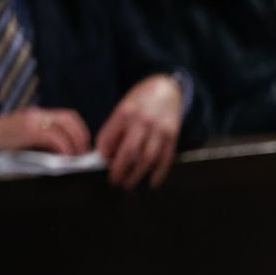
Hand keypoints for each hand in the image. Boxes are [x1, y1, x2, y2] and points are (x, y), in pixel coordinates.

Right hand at [0, 107, 90, 155]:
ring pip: (66, 128)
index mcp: (38, 115)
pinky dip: (65, 149)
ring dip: (75, 145)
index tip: (84, 147)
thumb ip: (43, 142)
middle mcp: (37, 114)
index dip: (81, 131)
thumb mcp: (25, 138)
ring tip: (76, 160)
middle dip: (82, 137)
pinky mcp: (29, 131)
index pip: (68, 116)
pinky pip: (56, 138)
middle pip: (71, 119)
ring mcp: (33, 121)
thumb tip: (65, 155)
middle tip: (84, 155)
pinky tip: (65, 160)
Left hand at [95, 74, 182, 189]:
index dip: (104, 153)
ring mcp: (160, 130)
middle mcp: (143, 122)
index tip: (102, 163)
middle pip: (130, 151)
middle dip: (120, 169)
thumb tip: (107, 154)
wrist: (168, 90)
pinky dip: (159, 174)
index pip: (110, 137)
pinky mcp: (173, 137)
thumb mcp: (123, 108)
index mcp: (126, 112)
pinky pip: (165, 159)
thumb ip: (115, 129)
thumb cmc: (141, 101)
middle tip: (114, 181)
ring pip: (148, 158)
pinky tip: (151, 183)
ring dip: (137, 175)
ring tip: (128, 185)